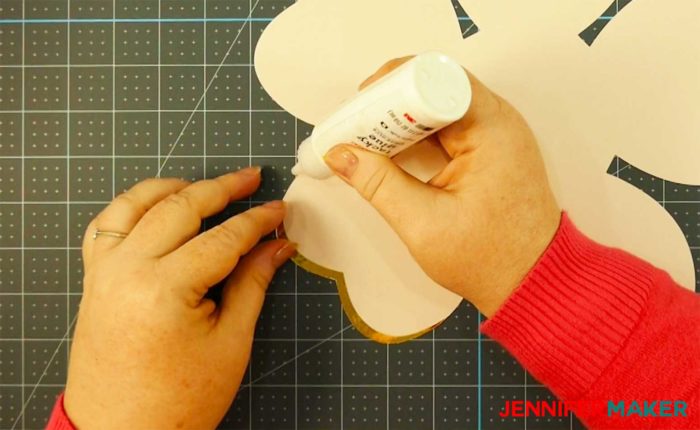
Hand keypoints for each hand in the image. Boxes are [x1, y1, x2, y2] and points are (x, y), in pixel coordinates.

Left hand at [64, 168, 295, 428]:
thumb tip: (276, 247)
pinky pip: (106, 225)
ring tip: (206, 185)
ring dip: (173, 187)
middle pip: (179, 207)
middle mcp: (127, 270)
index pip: (222, 238)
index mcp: (164, 289)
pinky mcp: (94, 280)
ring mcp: (103, 272)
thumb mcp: (230, 342)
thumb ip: (252, 284)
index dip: (257, 221)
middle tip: (251, 179)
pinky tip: (156, 206)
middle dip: (221, 188)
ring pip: (136, 204)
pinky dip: (132, 206)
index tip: (279, 212)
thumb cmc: (178, 402)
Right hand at [324, 57, 560, 316]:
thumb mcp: (422, 223)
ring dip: (401, 121)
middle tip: (354, 125)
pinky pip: (447, 129)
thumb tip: (340, 154)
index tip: (360, 106)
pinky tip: (391, 153)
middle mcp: (498, 122)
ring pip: (438, 109)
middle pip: (435, 89)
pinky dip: (417, 137)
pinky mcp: (489, 152)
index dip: (392, 86)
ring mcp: (496, 136)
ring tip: (364, 139)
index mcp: (491, 129)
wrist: (533, 283)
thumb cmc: (490, 259)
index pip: (435, 80)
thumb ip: (377, 184)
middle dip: (390, 104)